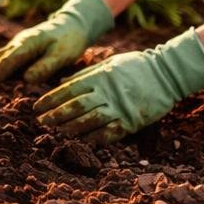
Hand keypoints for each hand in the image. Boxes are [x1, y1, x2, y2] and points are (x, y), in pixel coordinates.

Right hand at [0, 0, 113, 84]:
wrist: (72, 25)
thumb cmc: (69, 41)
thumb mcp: (62, 55)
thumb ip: (45, 66)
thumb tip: (26, 79)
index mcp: (29, 42)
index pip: (11, 59)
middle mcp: (20, 41)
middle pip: (0, 56)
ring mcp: (18, 43)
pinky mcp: (19, 46)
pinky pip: (1, 55)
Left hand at [34, 27, 203, 144]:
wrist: (166, 74)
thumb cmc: (135, 66)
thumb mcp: (108, 63)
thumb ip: (85, 74)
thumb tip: (61, 83)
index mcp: (100, 77)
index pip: (69, 89)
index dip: (51, 99)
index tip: (37, 107)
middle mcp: (107, 92)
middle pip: (75, 107)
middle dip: (56, 115)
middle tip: (42, 121)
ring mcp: (120, 107)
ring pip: (90, 121)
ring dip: (72, 128)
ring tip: (59, 131)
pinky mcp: (132, 121)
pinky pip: (110, 133)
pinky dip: (95, 138)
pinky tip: (84, 140)